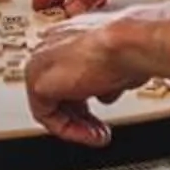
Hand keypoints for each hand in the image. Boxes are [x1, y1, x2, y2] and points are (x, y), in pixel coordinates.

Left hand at [26, 4, 169, 147]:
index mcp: (70, 34)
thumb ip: (107, 79)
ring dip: (76, 124)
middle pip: (58, 87)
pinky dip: (68, 130)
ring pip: (51, 102)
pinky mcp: (37, 82)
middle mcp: (52, 43)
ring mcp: (41, 61)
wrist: (128, 42)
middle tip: (100, 129)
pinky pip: (46, 115)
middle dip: (81, 114)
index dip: (86, 95)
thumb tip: (106, 93)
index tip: (102, 109)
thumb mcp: (121, 65)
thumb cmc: (132, 44)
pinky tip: (90, 135)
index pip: (69, 69)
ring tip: (98, 136)